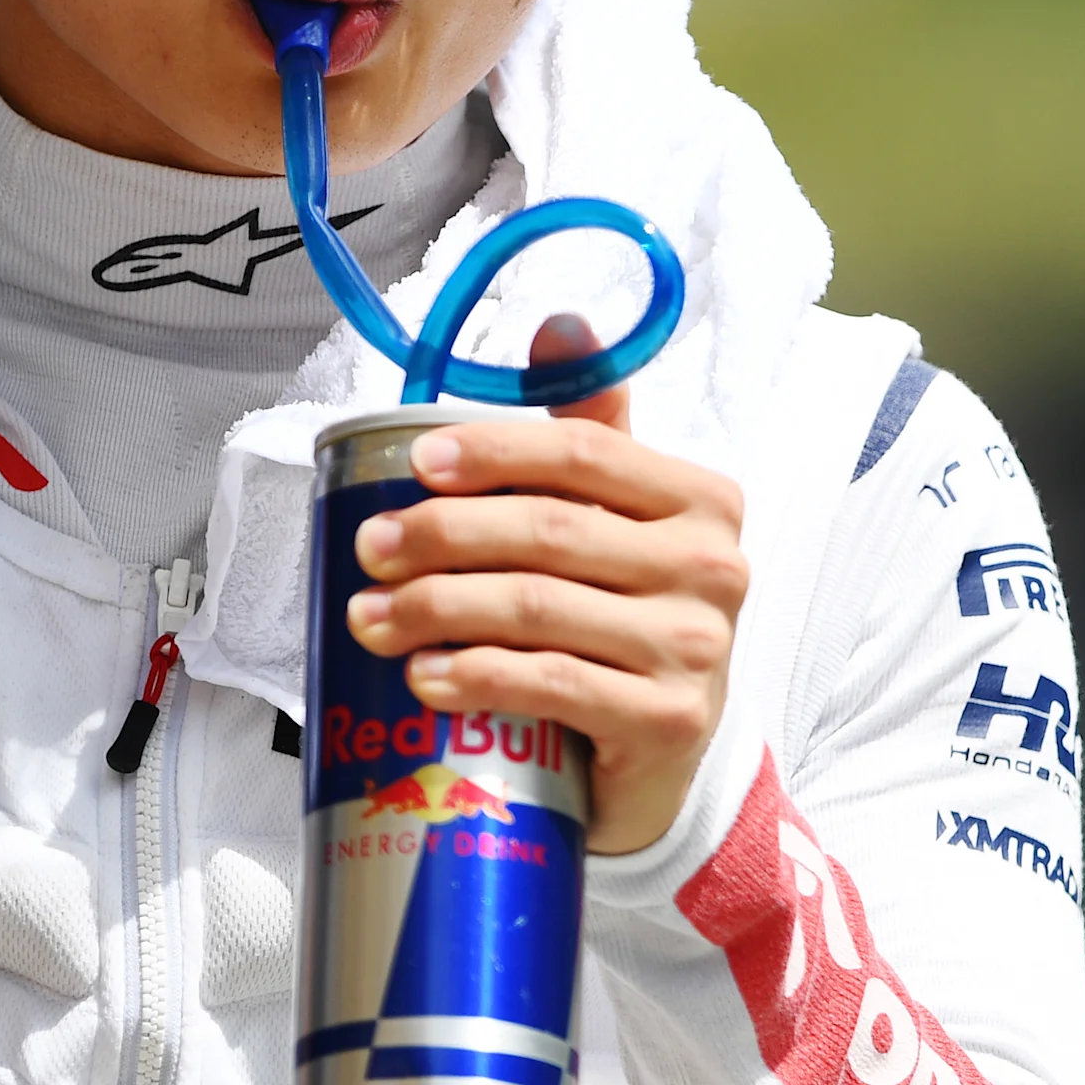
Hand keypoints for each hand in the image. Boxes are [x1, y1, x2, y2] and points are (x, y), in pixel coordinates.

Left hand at [345, 314, 748, 853]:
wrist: (669, 761)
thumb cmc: (627, 622)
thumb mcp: (619, 526)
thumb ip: (591, 433)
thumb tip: (561, 323)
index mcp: (701, 499)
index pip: (585, 453)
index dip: (494, 450)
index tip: (414, 464)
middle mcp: (714, 567)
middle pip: (550, 530)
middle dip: (442, 534)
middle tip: (370, 549)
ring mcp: (697, 648)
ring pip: (539, 608)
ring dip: (436, 608)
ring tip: (369, 616)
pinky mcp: (671, 722)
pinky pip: (554, 685)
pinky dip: (477, 675)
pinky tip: (422, 675)